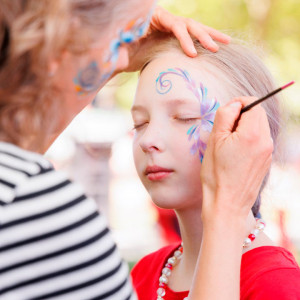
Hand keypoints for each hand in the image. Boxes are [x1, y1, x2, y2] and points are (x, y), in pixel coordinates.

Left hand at [122, 6, 229, 72]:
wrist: (117, 54)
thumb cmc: (117, 49)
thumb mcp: (120, 45)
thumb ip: (125, 43)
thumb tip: (127, 45)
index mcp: (152, 17)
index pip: (174, 24)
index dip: (184, 38)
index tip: (193, 54)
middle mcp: (163, 20)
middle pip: (187, 23)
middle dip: (202, 35)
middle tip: (215, 48)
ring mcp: (168, 28)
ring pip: (193, 28)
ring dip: (209, 35)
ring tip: (227, 42)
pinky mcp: (171, 38)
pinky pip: (190, 37)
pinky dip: (202, 40)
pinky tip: (216, 45)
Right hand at [200, 97, 273, 221]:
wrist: (227, 204)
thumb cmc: (217, 174)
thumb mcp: (215, 140)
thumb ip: (225, 115)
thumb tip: (234, 104)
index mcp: (253, 134)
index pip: (253, 103)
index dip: (238, 104)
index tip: (226, 114)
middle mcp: (266, 141)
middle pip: (258, 114)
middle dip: (241, 115)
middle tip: (224, 129)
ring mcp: (268, 152)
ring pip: (259, 127)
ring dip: (244, 127)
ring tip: (227, 143)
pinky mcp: (266, 161)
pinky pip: (259, 140)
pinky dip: (248, 139)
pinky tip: (234, 153)